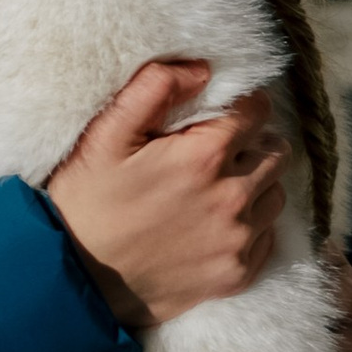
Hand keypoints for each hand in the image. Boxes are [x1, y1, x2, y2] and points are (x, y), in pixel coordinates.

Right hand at [45, 60, 286, 330]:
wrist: (75, 281)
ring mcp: (237, 240)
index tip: (219, 115)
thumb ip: (153, 88)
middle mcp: (231, 198)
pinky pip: (268, 237)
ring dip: (256, 184)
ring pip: (276, 193)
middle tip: (216, 152)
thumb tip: (201, 70)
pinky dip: (252, 225)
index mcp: (204, 156)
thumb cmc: (85, 202)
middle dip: (252, 144)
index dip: (240, 106)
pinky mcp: (237, 274)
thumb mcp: (105, 136)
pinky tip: (217, 223)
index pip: (256, 111)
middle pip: (274, 151)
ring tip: (218, 187)